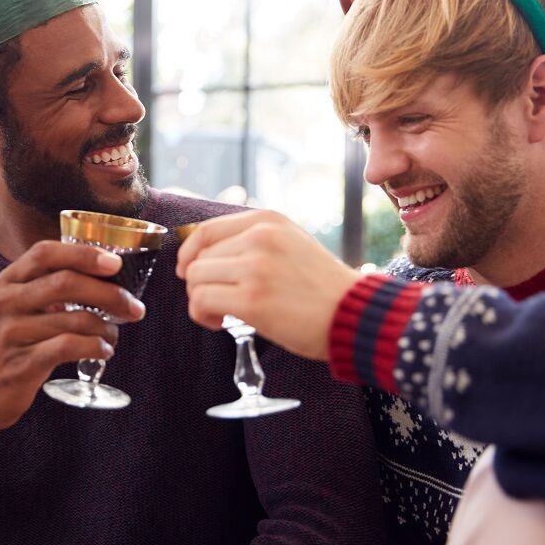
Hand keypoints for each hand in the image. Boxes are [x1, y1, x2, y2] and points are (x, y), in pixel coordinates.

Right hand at [0, 240, 144, 489]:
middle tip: (134, 307)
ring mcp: (11, 333)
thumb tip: (104, 277)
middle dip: (109, 293)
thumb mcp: (17, 308)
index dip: (83, 254)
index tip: (115, 264)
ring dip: (105, 327)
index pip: (45, 252)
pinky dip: (94, 348)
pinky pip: (68, 347)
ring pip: (74, 319)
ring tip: (114, 335)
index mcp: (7, 281)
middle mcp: (6, 301)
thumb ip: (47, 288)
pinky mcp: (21, 364)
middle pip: (66, 282)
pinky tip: (103, 351)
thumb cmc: (8, 347)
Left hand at [176, 210, 359, 361]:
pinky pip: (201, 301)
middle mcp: (258, 237)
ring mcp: (254, 267)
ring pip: (196, 279)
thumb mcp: (290, 244)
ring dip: (200, 301)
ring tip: (221, 314)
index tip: (188, 271)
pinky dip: (202, 315)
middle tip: (218, 303)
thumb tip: (203, 254)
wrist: (355, 314)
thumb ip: (253, 241)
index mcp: (267, 221)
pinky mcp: (251, 299)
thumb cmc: (323, 287)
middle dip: (200, 283)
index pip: (206, 230)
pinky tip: (220, 323)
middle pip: (198, 257)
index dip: (189, 253)